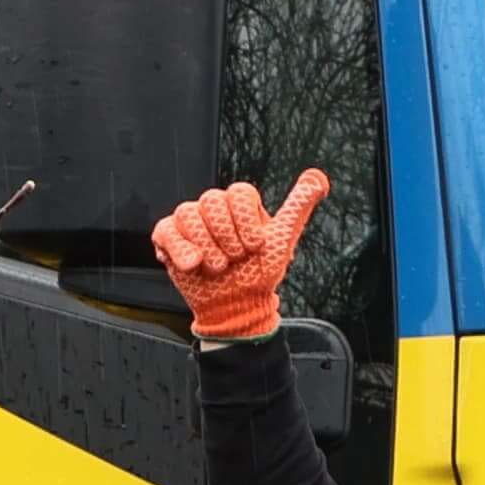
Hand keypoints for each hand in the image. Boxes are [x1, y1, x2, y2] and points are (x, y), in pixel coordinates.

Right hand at [152, 169, 329, 342]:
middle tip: (236, 260)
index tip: (254, 246)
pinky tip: (194, 264)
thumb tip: (318, 177)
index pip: (238, 193)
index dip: (246, 222)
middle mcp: (213, 208)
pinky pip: (166, 230)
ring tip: (217, 267)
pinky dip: (180, 249)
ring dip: (206, 246)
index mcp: (239, 204)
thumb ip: (298, 206)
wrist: (235, 306)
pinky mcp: (169, 238)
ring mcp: (190, 222)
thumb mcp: (282, 239)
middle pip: (212, 201)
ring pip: (188, 214)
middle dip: (226, 238)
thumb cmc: (258, 273)